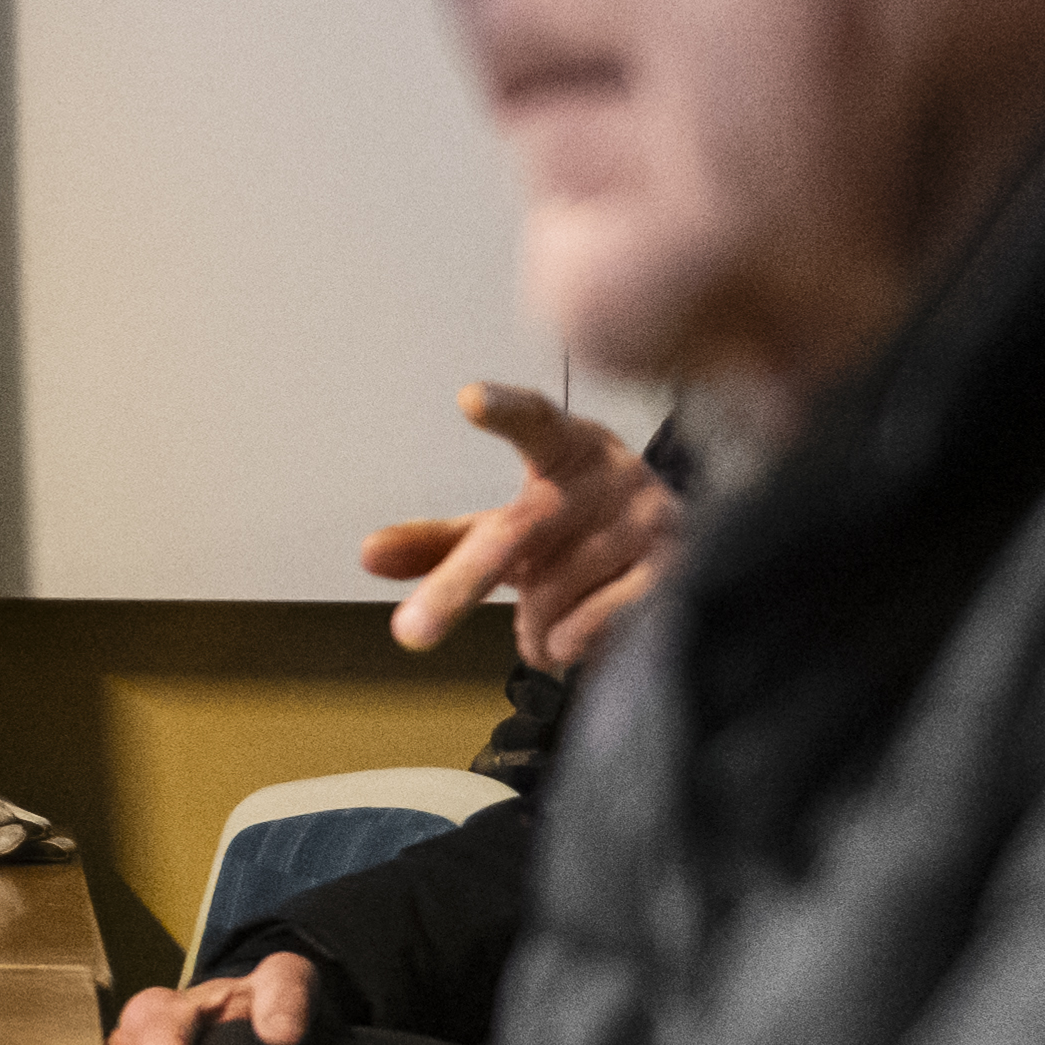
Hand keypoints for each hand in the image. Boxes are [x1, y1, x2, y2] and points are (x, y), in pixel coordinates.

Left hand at [359, 377, 673, 670]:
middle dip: (457, 586)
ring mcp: (648, 521)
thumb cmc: (575, 532)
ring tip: (557, 610)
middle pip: (515, 535)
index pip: (533, 421)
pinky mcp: (674, 571)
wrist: (676, 555)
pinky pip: (589, 628)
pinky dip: (566, 645)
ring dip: (536, 625)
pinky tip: (578, 632)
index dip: (505, 410)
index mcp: (565, 447)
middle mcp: (609, 474)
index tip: (470, 399)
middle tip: (410, 634)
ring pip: (549, 598)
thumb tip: (367, 554)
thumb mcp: (507, 531)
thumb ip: (439, 543)